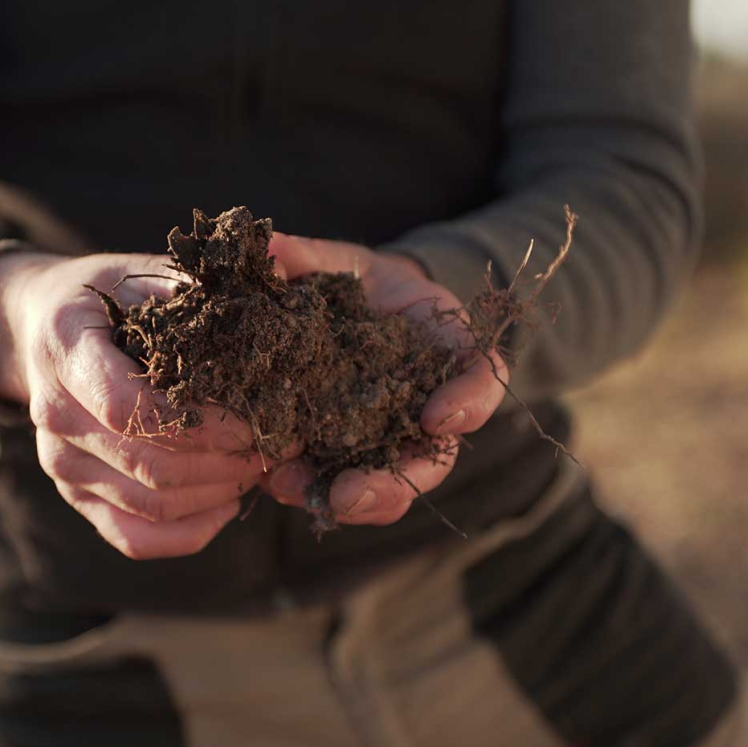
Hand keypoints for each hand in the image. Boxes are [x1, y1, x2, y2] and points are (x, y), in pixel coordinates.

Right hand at [0, 252, 268, 559]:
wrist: (40, 328)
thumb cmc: (105, 298)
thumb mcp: (142, 273)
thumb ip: (195, 289)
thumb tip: (275, 283)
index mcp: (66, 350)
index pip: (129, 407)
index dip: (201, 424)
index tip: (256, 418)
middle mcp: (54, 414)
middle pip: (149, 466)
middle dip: (225, 462)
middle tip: (280, 444)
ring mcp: (59, 463)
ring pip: (149, 506)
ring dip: (217, 493)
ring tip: (262, 465)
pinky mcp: (74, 495)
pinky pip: (134, 537)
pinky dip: (190, 531)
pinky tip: (228, 502)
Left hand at [261, 234, 508, 526]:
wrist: (344, 317)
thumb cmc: (356, 285)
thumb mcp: (340, 263)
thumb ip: (308, 257)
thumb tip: (266, 246)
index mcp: (447, 349)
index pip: (481, 376)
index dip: (468, 401)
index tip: (435, 417)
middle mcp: (429, 405)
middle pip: (434, 457)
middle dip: (394, 482)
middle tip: (349, 495)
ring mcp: (392, 440)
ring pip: (392, 487)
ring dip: (349, 500)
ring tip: (293, 489)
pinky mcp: (353, 459)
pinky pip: (346, 488)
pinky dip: (313, 491)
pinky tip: (276, 482)